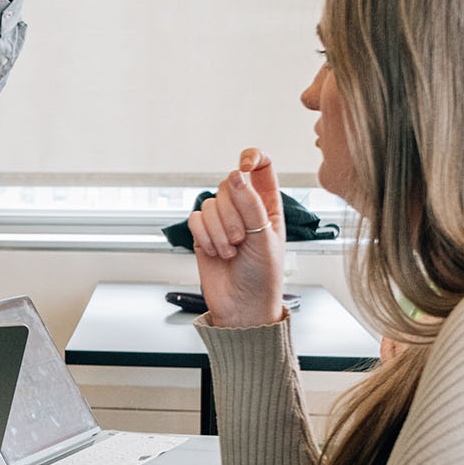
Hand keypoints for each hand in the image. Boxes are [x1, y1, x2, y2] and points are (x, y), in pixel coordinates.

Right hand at [187, 149, 286, 327]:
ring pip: (211, 203)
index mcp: (268, 205)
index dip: (252, 158)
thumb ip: (250, 204)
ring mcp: (223, 220)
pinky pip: (195, 219)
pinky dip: (205, 236)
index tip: (244, 166)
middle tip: (241, 239)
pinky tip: (217, 253)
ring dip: (220, 231)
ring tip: (231, 252)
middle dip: (233, 213)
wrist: (243, 306)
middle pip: (230, 185)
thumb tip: (236, 174)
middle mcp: (245, 208)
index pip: (261, 167)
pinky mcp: (203, 233)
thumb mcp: (265, 238)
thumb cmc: (264, 276)